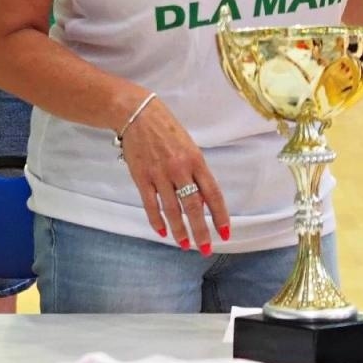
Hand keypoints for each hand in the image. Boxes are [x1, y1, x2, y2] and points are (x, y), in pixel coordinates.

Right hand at [119, 95, 229, 252]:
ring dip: (180, 230)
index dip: (220, 215)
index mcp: (196, 160)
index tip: (226, 232)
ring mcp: (159, 174)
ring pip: (172, 209)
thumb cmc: (165, 128)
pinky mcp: (141, 177)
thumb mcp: (189, 145)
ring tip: (185, 245)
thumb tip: (200, 199)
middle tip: (205, 249)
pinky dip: (157, 220)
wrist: (137, 114)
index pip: (213, 193)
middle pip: (193, 206)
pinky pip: (151, 204)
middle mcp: (180, 169)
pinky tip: (162, 232)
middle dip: (201, 230)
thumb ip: (195, 171)